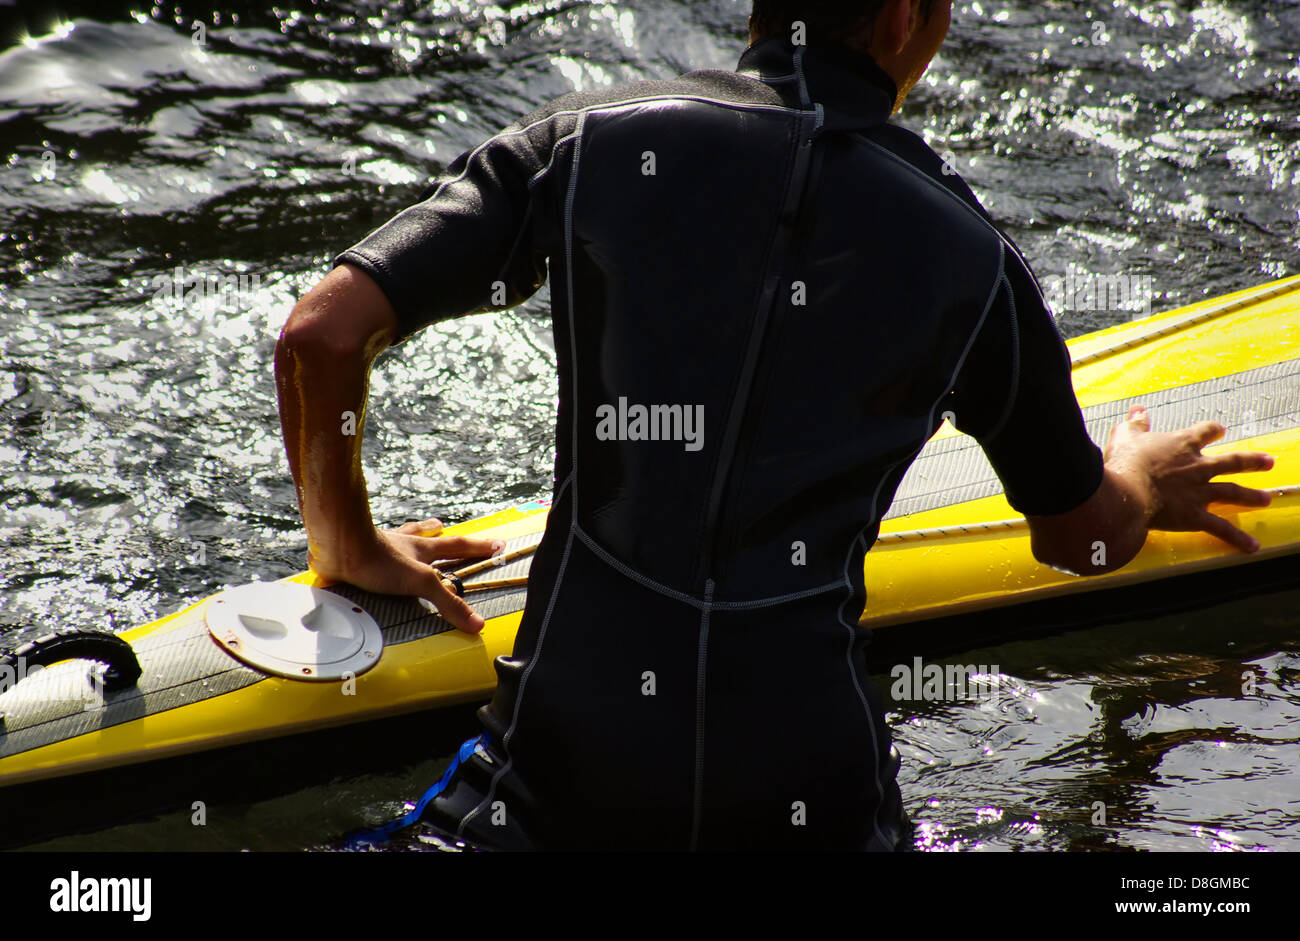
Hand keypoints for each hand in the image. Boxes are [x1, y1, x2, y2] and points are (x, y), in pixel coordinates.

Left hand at [308, 518, 503, 633]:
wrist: (339, 547)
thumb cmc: (378, 558)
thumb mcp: (422, 583)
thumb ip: (448, 603)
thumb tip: (475, 623)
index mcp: (423, 550)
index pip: (458, 547)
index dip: (479, 547)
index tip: (497, 544)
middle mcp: (404, 545)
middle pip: (431, 538)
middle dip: (445, 537)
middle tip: (451, 530)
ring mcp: (382, 547)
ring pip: (403, 537)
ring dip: (414, 535)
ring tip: (420, 530)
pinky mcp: (360, 554)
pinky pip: (374, 550)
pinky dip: (379, 549)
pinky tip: (374, 555)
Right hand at [1104, 404, 1274, 551]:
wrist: (1126, 492)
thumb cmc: (1124, 463)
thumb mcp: (1125, 435)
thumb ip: (1135, 423)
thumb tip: (1138, 411)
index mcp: (1181, 444)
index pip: (1205, 431)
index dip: (1213, 430)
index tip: (1220, 430)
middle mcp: (1198, 467)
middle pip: (1232, 461)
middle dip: (1251, 461)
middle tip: (1268, 461)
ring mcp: (1199, 492)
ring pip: (1232, 492)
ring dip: (1251, 496)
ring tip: (1265, 498)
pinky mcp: (1194, 516)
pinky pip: (1220, 528)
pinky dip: (1237, 537)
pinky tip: (1251, 545)